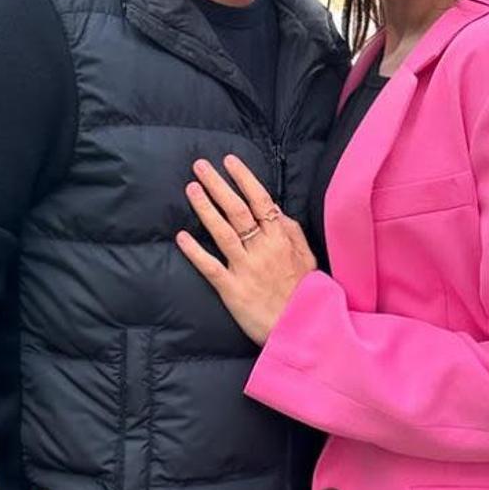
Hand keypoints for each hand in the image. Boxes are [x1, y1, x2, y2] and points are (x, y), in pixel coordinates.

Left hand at [176, 154, 316, 344]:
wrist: (302, 329)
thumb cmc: (306, 292)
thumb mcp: (307, 256)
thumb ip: (291, 230)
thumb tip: (274, 207)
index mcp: (280, 238)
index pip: (260, 200)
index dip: (243, 178)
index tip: (229, 160)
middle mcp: (262, 249)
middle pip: (237, 210)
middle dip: (217, 185)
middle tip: (200, 166)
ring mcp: (246, 269)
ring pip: (222, 232)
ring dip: (205, 208)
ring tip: (191, 188)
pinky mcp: (232, 290)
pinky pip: (211, 267)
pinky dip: (195, 252)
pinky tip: (181, 237)